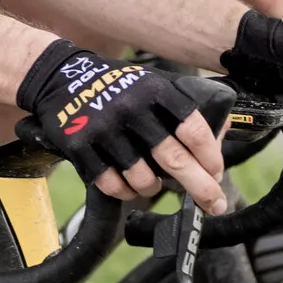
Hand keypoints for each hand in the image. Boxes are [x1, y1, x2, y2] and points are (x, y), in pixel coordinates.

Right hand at [16, 42, 233, 213]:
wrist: (61, 78)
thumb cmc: (117, 85)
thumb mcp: (153, 83)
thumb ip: (184, 106)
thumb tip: (222, 133)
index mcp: (155, 92)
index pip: (193, 130)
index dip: (210, 158)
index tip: (216, 173)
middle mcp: (131, 109)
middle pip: (174, 159)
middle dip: (201, 188)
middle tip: (214, 204)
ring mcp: (103, 129)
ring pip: (142, 178)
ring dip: (153, 188)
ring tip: (153, 184)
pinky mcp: (80, 147)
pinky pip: (111, 184)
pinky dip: (125, 191)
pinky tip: (129, 187)